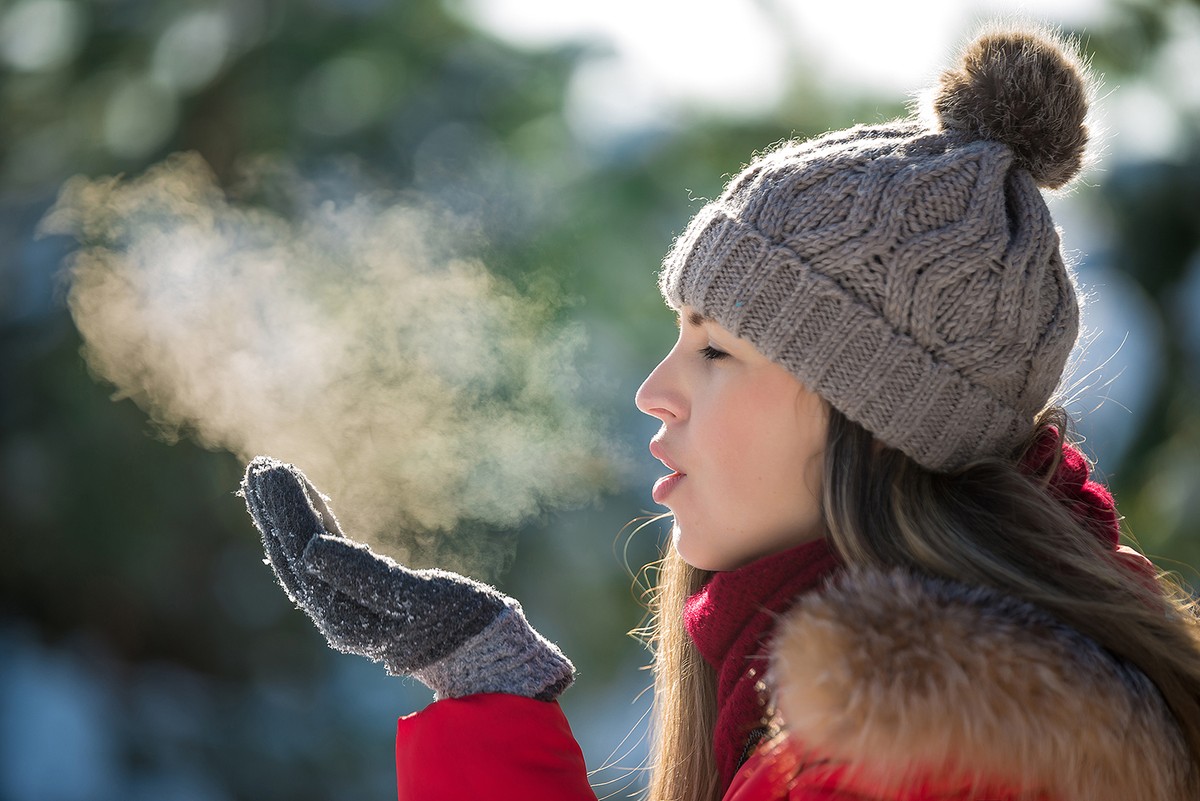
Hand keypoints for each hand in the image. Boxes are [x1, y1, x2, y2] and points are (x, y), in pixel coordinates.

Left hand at [240, 456, 574, 700]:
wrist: (480, 652)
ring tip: (271, 476)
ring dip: (285, 516)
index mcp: (344, 616)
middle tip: (261, 464)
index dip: (286, 510)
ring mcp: (344, 608)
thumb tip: (310, 549)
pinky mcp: (360, 598)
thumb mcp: (419, 599)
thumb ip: (366, 577)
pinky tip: (309, 503)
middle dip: (276, 509)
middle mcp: (335, 615)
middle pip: (293, 554)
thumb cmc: (458, 622)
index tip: (274, 468)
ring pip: (302, 555)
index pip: (303, 553)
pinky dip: (313, 525)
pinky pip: (324, 558)